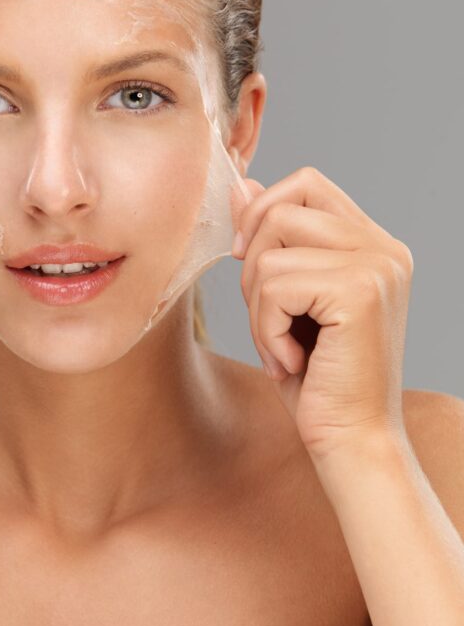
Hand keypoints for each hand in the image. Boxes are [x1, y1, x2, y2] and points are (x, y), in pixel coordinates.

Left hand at [230, 167, 412, 459]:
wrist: (351, 442)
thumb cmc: (317, 379)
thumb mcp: (284, 300)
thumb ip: (270, 240)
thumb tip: (241, 185)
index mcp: (372, 244)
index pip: (306, 184)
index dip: (261, 213)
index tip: (247, 261)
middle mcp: (383, 248)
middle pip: (282, 207)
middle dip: (252, 263)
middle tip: (267, 317)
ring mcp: (376, 266)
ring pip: (271, 249)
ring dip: (257, 306)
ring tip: (282, 346)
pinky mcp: (359, 292)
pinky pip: (274, 285)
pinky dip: (265, 329)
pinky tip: (292, 361)